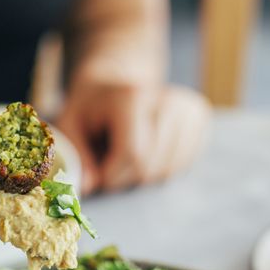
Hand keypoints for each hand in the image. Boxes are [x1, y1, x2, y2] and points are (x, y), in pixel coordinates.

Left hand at [56, 82, 210, 193]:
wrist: (115, 82)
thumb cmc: (90, 108)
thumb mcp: (70, 125)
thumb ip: (77, 155)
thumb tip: (88, 187)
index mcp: (132, 97)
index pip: (133, 154)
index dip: (112, 176)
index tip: (98, 178)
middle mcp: (166, 99)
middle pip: (151, 165)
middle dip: (125, 177)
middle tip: (109, 166)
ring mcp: (187, 107)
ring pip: (168, 170)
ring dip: (143, 175)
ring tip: (127, 155)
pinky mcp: (199, 116)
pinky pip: (183, 164)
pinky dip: (162, 168)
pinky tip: (147, 151)